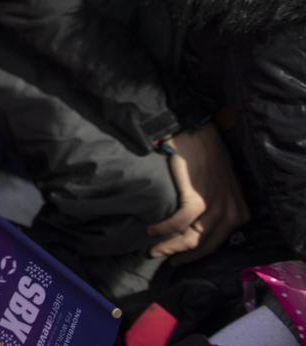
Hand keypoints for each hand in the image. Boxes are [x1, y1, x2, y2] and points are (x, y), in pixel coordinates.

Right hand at [149, 124, 249, 261]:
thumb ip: (217, 208)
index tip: (178, 257)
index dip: (196, 255)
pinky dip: (164, 228)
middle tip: (161, 256)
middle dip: (182, 256)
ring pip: (191, 238)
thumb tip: (198, 227)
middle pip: (205, 246)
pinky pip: (179, 222)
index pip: (217, 244)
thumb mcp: (222, 188)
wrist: (199, 134)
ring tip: (153, 248)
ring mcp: (216, 207)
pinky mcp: (197, 198)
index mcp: (239, 213)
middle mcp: (232, 214)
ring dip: (170, 246)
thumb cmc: (207, 158)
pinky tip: (152, 229)